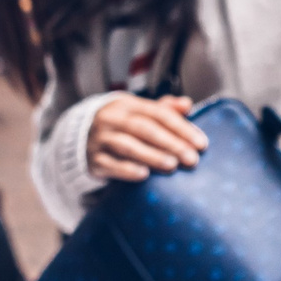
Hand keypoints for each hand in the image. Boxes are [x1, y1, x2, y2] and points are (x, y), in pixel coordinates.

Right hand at [87, 94, 207, 181]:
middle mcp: (111, 119)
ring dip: (151, 155)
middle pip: (144, 129)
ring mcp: (100, 139)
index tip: (201, 143)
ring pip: (127, 146)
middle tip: (192, 159)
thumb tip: (187, 104)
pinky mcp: (93, 159)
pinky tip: (144, 176)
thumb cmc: (121, 126)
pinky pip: (110, 164)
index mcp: (126, 105)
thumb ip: (164, 109)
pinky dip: (127, 170)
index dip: (181, 127)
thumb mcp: (138, 112)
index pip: (158, 113)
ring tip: (172, 165)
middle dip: (170, 143)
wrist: (79, 138)